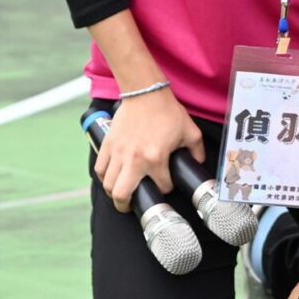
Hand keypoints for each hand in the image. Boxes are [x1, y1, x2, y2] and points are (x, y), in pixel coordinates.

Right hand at [94, 88, 205, 212]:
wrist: (145, 92)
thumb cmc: (167, 111)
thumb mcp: (190, 131)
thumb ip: (197, 151)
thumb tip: (198, 164)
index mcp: (156, 158)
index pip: (161, 186)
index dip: (166, 188)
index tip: (166, 184)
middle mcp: (134, 159)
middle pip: (121, 195)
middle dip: (125, 205)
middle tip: (130, 205)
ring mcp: (118, 153)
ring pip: (108, 185)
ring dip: (113, 192)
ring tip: (120, 193)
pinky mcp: (108, 145)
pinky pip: (99, 168)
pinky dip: (103, 177)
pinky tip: (110, 177)